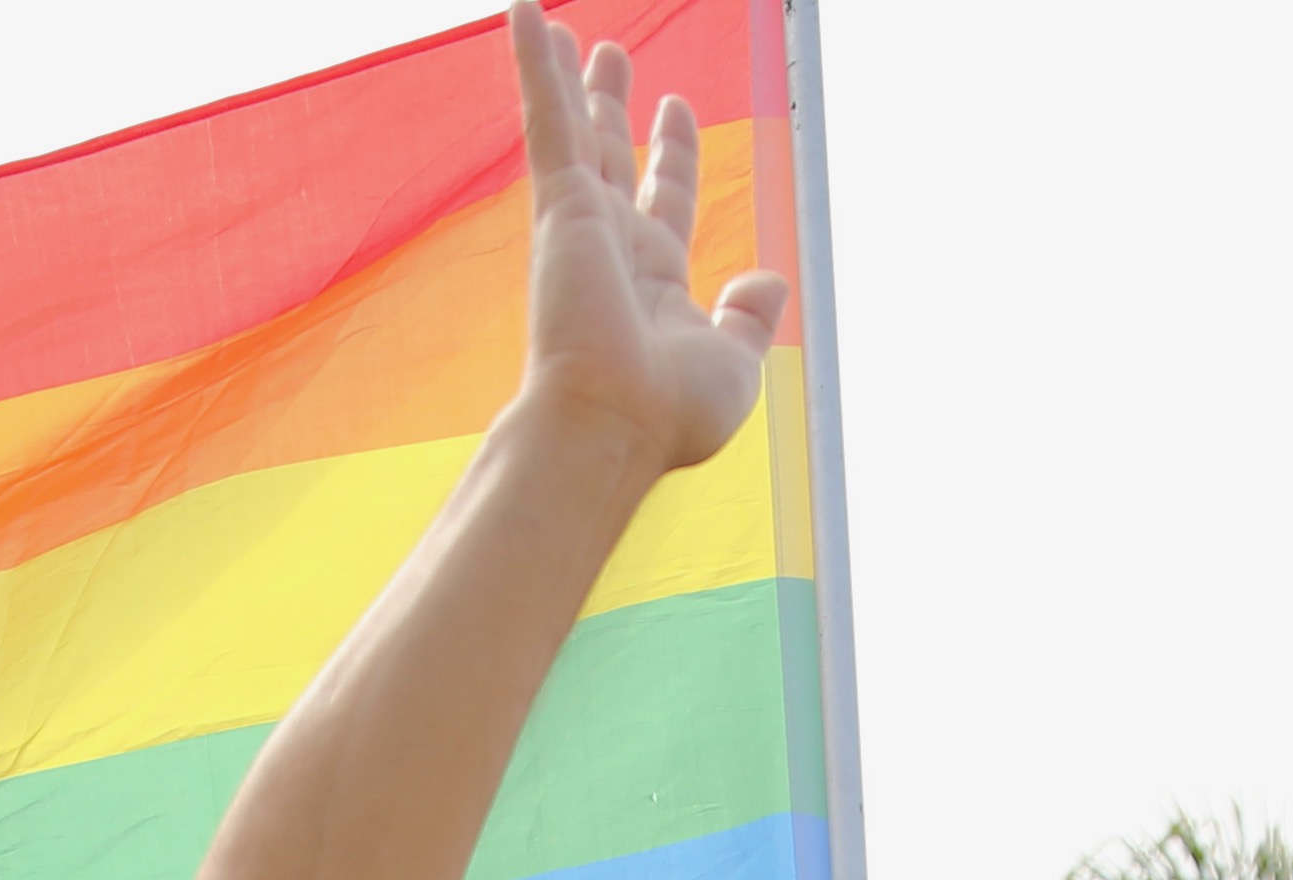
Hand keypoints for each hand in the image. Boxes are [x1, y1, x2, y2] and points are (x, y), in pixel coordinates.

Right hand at [505, 6, 786, 475]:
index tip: (675, 109)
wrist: (613, 425)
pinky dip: (534, 65)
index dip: (673, 152)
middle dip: (611, 104)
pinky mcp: (559, 204)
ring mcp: (581, 222)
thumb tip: (768, 279)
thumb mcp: (735, 365)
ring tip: (551, 23)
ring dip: (562, 74)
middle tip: (608, 56)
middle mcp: (613, 246)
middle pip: (611, 154)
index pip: (666, 197)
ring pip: (572, 128)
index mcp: (655, 280)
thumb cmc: (669, 415)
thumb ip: (750, 319)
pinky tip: (524, 13)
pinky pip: (547, 118)